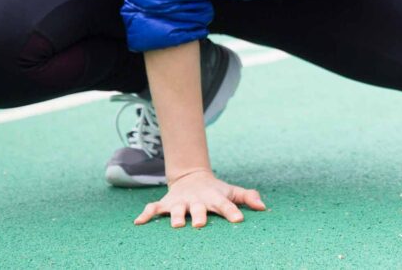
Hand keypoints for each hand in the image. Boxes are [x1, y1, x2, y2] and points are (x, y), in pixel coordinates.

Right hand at [133, 169, 266, 227]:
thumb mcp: (231, 191)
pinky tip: (139, 222)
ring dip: (175, 216)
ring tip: (175, 225)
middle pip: (198, 209)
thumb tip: (263, 207)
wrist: (192, 177)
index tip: (239, 219)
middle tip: (200, 224)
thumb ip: (247, 197)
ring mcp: (180, 202)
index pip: (226, 205)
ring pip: (176, 210)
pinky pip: (153, 209)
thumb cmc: (216, 191)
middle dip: (199, 216)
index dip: (232, 211)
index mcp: (214, 198)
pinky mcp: (165, 204)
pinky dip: (146, 214)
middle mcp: (196, 201)